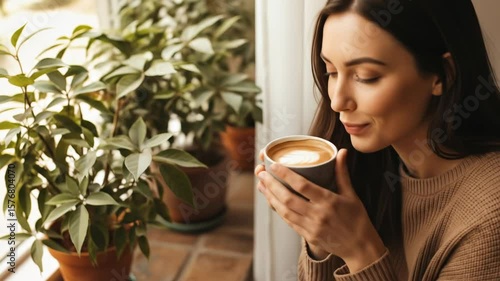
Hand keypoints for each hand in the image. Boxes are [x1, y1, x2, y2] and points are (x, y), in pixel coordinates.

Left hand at [255, 149, 385, 271]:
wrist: (360, 248)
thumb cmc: (357, 219)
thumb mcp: (351, 195)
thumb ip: (342, 173)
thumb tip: (342, 151)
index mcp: (329, 201)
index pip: (302, 186)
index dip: (286, 174)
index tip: (274, 165)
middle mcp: (318, 215)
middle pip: (287, 198)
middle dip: (271, 184)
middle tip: (261, 172)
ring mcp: (311, 227)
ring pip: (284, 211)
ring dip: (270, 197)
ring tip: (261, 185)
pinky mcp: (308, 236)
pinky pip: (288, 221)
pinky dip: (278, 210)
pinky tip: (271, 200)